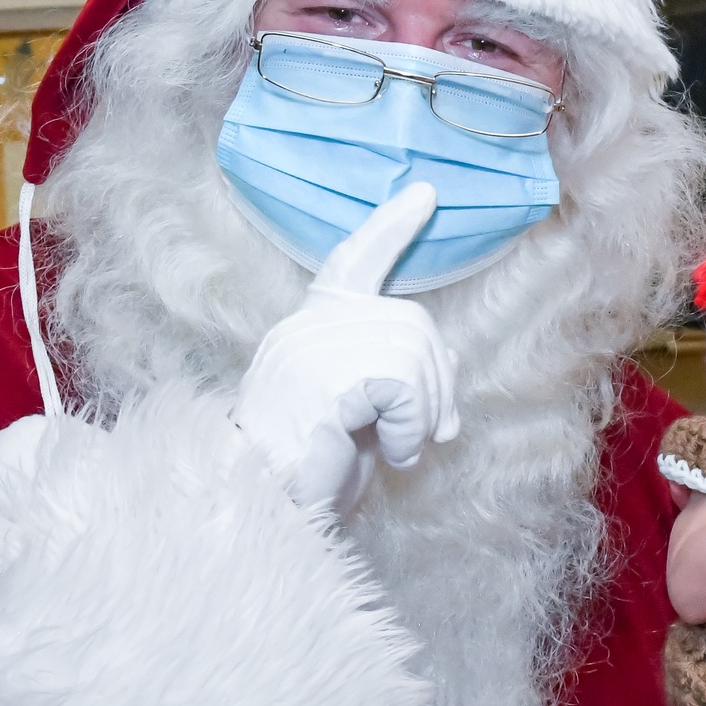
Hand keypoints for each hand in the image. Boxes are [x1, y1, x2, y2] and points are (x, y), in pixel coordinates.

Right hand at [233, 184, 458, 519]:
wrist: (259, 509)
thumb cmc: (306, 471)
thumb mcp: (357, 413)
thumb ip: (389, 374)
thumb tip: (445, 354)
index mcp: (307, 329)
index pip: (350, 261)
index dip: (389, 228)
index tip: (423, 195)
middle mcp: (305, 328)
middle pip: (411, 319)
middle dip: (438, 379)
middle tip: (431, 432)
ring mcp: (311, 349)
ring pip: (414, 350)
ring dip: (426, 410)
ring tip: (401, 446)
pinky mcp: (326, 379)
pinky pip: (404, 383)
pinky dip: (412, 426)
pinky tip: (391, 453)